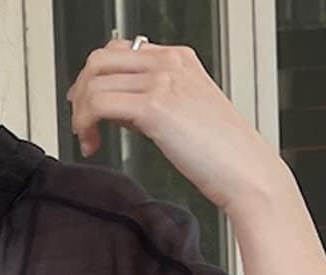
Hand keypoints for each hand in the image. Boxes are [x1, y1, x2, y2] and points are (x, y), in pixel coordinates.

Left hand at [65, 37, 289, 216]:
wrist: (246, 171)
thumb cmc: (222, 153)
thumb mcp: (185, 114)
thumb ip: (153, 102)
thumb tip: (120, 108)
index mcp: (178, 59)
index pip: (119, 51)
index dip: (95, 79)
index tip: (88, 107)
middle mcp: (169, 62)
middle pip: (100, 59)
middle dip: (81, 92)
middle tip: (80, 122)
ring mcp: (162, 81)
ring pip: (94, 80)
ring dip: (80, 112)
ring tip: (86, 138)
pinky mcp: (154, 107)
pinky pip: (100, 103)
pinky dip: (85, 124)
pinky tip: (92, 145)